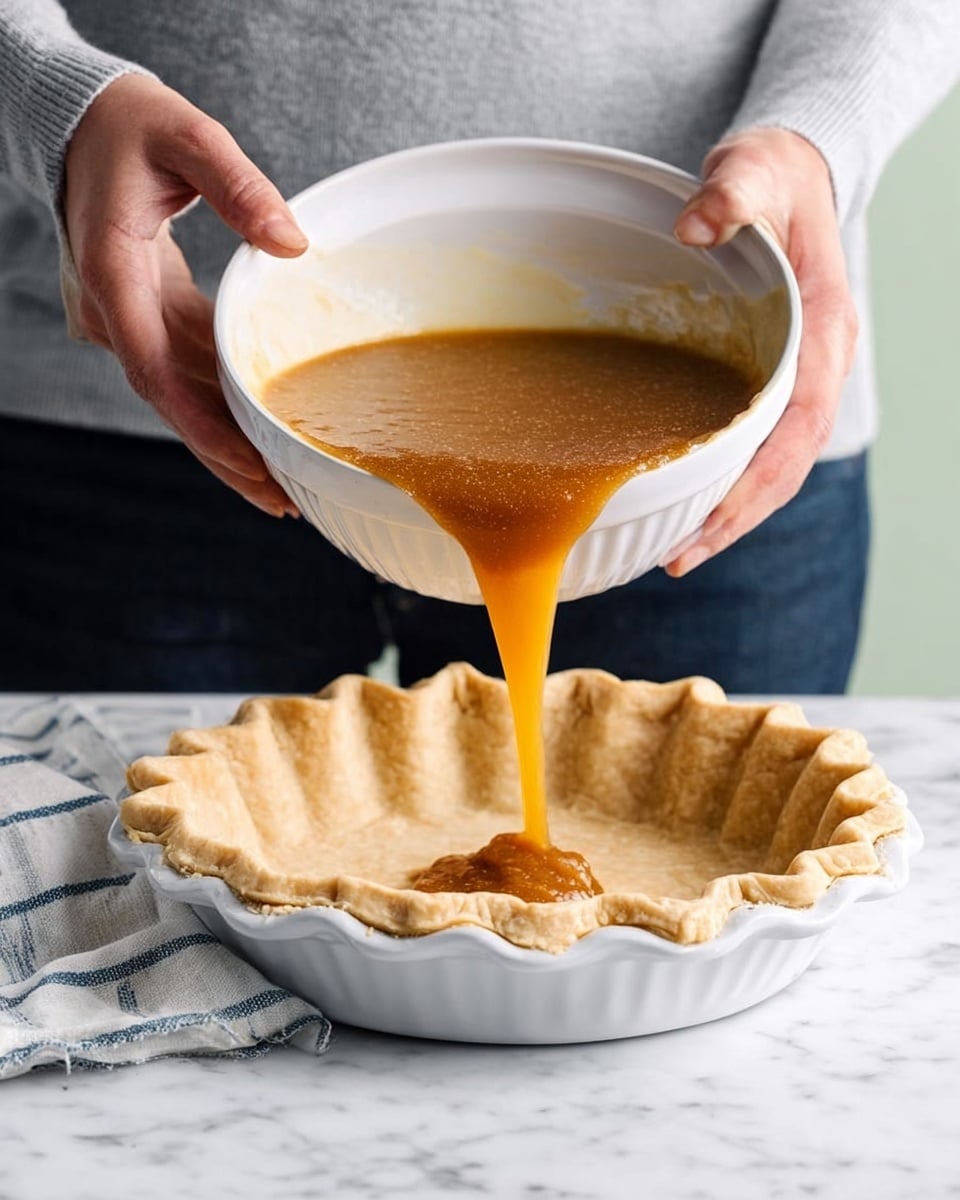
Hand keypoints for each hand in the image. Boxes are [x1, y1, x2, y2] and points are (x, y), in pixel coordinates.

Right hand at [62, 74, 307, 516]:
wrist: (79, 119)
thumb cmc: (128, 122)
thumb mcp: (187, 135)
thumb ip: (239, 185)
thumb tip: (293, 245)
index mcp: (115, 274)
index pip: (155, 368)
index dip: (202, 425)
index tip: (249, 464)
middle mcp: (115, 309)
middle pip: (172, 401)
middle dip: (225, 455)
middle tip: (283, 501)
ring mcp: (127, 316)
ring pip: (180, 394)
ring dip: (227, 438)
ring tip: (283, 483)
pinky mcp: (147, 310)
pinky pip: (185, 368)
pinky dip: (222, 402)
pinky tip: (261, 428)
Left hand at [666, 128, 857, 574]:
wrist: (790, 173)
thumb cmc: (772, 177)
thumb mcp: (752, 170)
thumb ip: (729, 194)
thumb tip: (694, 226)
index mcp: (825, 328)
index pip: (800, 424)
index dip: (759, 479)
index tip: (713, 519)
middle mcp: (820, 364)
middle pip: (788, 463)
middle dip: (739, 516)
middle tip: (680, 558)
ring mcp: (801, 377)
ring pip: (776, 464)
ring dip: (732, 512)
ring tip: (679, 552)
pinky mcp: (777, 379)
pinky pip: (759, 444)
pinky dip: (729, 482)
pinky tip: (689, 503)